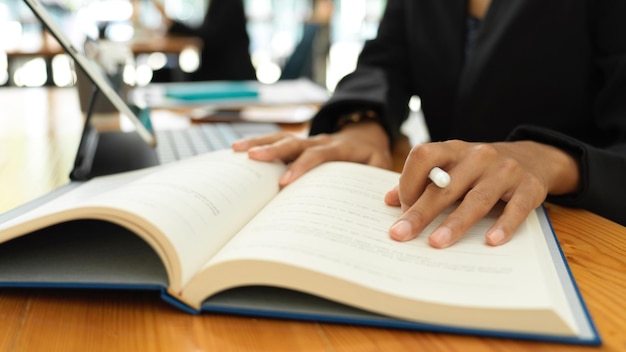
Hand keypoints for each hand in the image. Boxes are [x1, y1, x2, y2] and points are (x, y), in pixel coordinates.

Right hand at [232, 121, 392, 186]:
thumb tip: (379, 201)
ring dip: (259, 143)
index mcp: (339, 147)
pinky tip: (239, 152)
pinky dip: (258, 144)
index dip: (301, 167)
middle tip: (251, 158)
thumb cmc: (372, 154)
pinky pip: (277, 141)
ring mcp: (307, 141)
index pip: (318, 156)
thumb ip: (376, 177)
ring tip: (237, 151)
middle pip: (293, 143)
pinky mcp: (299, 144)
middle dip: (272, 150)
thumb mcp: (380, 164)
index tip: (284, 182)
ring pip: (281, 139)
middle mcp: (319, 141)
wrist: (366, 132)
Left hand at [384, 140, 580, 247]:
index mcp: (454, 149)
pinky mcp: (528, 187)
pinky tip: (490, 241)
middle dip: (420, 212)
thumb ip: (422, 181)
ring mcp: (504, 170)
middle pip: (445, 186)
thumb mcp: (452, 166)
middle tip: (401, 234)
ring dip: (455, 223)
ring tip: (436, 243)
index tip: (401, 207)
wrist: (533, 157)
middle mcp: (478, 156)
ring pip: (476, 199)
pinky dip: (503, 225)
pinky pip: (515, 208)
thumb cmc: (480, 168)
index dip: (408, 181)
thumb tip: (388, 200)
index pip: (422, 156)